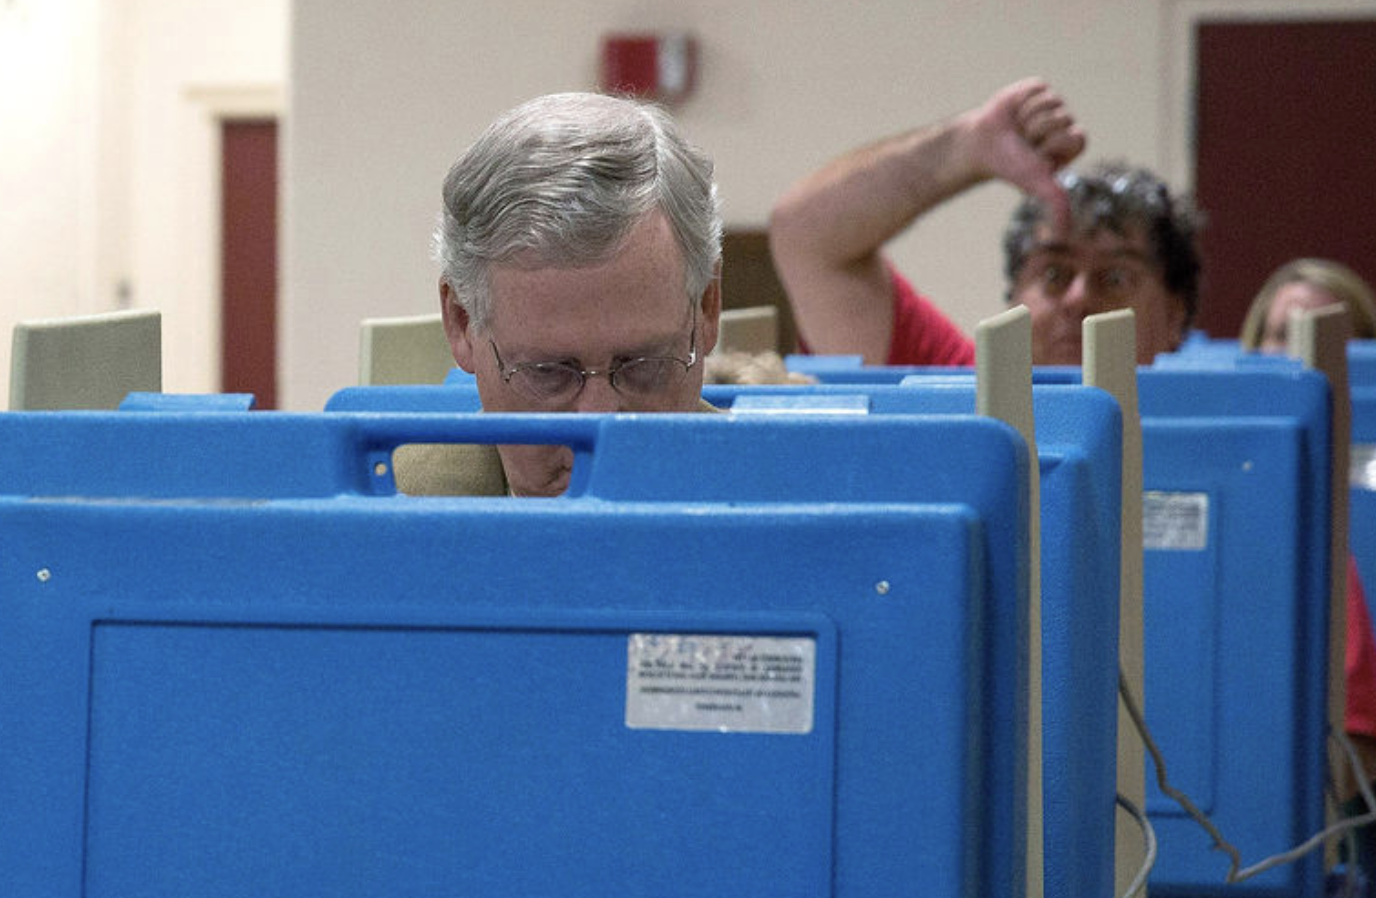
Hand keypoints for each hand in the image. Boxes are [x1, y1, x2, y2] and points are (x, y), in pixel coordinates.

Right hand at [967, 78, 1086, 233]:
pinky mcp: (1037, 89)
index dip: (1051, 145)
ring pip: (1051, 102)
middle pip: (1062, 118)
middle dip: (1037, 131)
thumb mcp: (1037, 184)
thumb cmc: (1009, 166)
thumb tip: (1064, 235)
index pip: (1075, 136)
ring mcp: (1052, 105)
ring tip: (1017, 128)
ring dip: (1027, 118)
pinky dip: (1021, 101)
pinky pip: (1038, 88)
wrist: (980, 146)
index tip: (1035, 155)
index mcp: (1071, 145)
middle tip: (1024, 141)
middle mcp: (1065, 124)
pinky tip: (1013, 113)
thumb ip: (1056, 205)